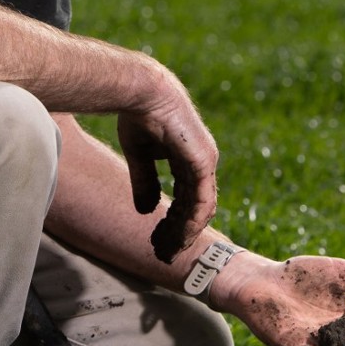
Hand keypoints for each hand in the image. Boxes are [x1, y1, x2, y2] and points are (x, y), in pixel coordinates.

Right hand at [117, 92, 217, 263]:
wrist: (142, 93)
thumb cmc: (139, 116)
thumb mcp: (140, 155)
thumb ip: (145, 181)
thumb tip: (146, 210)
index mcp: (189, 160)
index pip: (187, 198)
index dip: (174, 221)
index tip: (160, 239)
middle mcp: (202, 163)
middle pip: (195, 208)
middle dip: (179, 232)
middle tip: (165, 252)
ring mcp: (205, 163)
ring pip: (201, 209)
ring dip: (185, 232)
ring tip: (169, 250)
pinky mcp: (202, 163)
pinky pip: (201, 201)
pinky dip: (191, 221)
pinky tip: (179, 236)